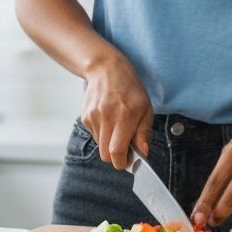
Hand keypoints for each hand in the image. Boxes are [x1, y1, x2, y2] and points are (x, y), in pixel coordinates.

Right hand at [81, 54, 154, 169]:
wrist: (106, 69)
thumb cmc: (130, 88)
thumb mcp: (146, 108)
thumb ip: (144, 132)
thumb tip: (143, 153)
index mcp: (124, 116)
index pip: (116, 151)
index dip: (122, 162)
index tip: (127, 162)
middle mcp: (106, 117)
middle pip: (105, 154)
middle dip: (115, 157)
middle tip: (125, 148)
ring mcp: (93, 116)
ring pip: (99, 146)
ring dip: (108, 144)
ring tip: (117, 127)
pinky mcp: (85, 116)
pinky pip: (94, 135)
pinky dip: (102, 134)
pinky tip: (108, 119)